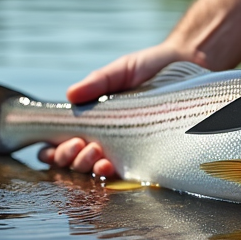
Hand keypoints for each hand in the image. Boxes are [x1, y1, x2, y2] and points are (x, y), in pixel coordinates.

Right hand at [38, 40, 199, 176]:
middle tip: (79, 145)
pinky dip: (113, 174)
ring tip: (95, 152)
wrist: (187, 64)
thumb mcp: (121, 70)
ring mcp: (128, 151)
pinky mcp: (150, 156)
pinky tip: (109, 166)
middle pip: (75, 163)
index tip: (55, 145)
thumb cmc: (150, 68)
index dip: (53, 151)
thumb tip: (70, 95)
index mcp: (93, 121)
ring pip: (96, 172)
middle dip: (70, 159)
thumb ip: (97, 82)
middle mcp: (107, 140)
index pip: (64, 144)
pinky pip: (128, 174)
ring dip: (88, 167)